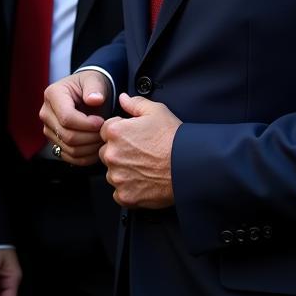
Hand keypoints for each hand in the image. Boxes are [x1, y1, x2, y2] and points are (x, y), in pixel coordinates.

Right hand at [39, 70, 107, 165]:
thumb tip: (95, 99)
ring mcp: (49, 129)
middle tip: (105, 132)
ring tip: (103, 138)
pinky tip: (97, 148)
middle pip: (67, 136)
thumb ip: (95, 88)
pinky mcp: (55, 141)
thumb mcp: (94, 80)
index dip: (87, 124)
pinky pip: (69, 157)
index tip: (101, 122)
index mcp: (52, 95)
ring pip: (69, 148)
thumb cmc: (89, 84)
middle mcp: (46, 113)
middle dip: (90, 137)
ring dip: (90, 148)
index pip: (67, 118)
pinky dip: (86, 157)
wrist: (85, 93)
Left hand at [100, 93, 180, 208]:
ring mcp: (118, 177)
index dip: (120, 133)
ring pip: (112, 173)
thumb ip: (135, 103)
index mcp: (115, 132)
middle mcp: (112, 155)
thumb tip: (123, 99)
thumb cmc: (174, 139)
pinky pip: (119, 193)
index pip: (105, 131)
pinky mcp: (126, 196)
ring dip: (123, 171)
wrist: (190, 166)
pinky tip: (144, 181)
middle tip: (140, 153)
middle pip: (106, 152)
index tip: (133, 137)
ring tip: (144, 167)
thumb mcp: (156, 111)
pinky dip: (129, 189)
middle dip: (119, 152)